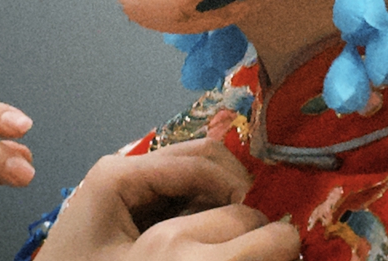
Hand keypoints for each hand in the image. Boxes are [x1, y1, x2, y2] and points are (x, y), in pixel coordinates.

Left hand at [37, 139, 299, 260]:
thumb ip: (194, 228)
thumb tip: (248, 218)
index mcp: (122, 174)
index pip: (196, 162)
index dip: (236, 185)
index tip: (265, 218)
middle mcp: (126, 168)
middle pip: (197, 157)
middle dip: (233, 185)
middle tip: (258, 219)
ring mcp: (129, 184)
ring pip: (192, 174)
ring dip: (221, 196)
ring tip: (240, 227)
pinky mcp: (132, 203)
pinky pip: (179, 194)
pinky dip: (204, 206)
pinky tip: (214, 230)